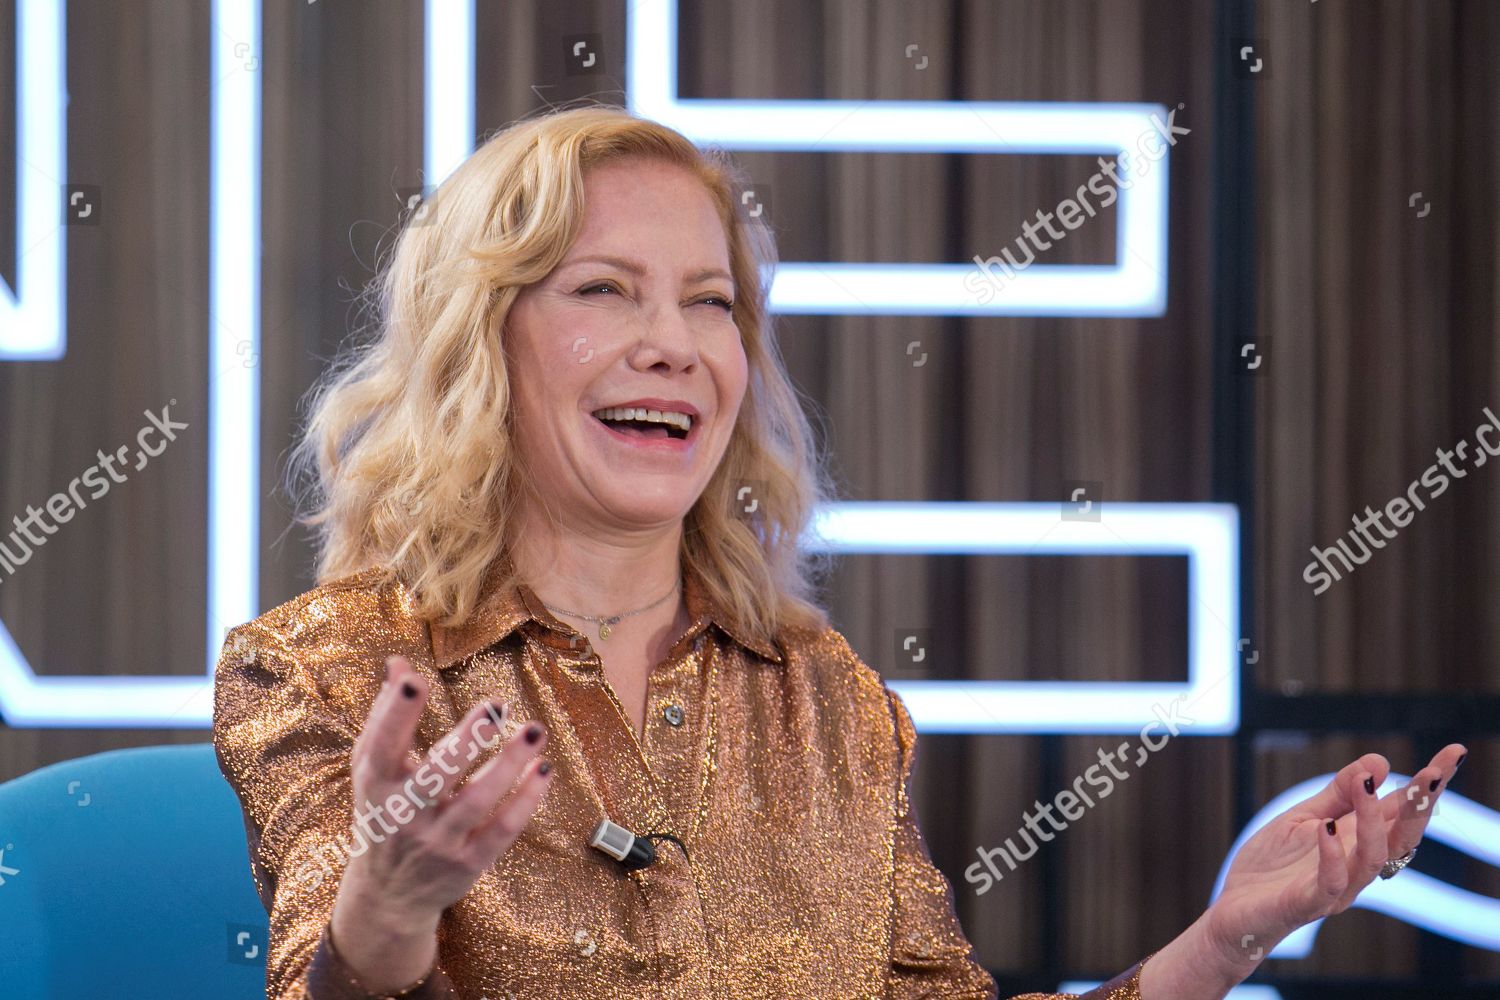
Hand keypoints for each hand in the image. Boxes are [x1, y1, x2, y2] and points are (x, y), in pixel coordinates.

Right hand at [333, 654, 553, 935]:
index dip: (395, 714)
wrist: (388, 895)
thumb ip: (387, 715)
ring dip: (508, 764)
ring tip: (534, 729)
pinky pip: (502, 830)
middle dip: (466, 740)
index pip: (381, 746)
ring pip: (476, 801)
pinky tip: (542, 769)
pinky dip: (525, 800)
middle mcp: (404, 815)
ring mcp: (437, 842)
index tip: (415, 679)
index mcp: (376, 784)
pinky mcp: (468, 864)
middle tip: (495, 705)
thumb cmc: (384, 813)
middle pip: (436, 775)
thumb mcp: (374, 769)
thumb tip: (398, 663)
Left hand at [1203, 743, 1466, 973]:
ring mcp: (1337, 887)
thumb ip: (1337, 794)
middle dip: (1421, 804)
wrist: (1233, 910)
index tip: (1453, 752)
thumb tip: (1378, 762)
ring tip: (1367, 784)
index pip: (1401, 809)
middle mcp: (1357, 865)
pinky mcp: (1308, 903)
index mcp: (1358, 841)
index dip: (1428, 784)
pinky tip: (1328, 828)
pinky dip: (1333, 855)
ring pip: (1372, 858)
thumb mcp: (1302, 817)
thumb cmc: (1272, 865)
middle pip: (1402, 835)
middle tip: (1434, 772)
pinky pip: (1331, 882)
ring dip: (1373, 820)